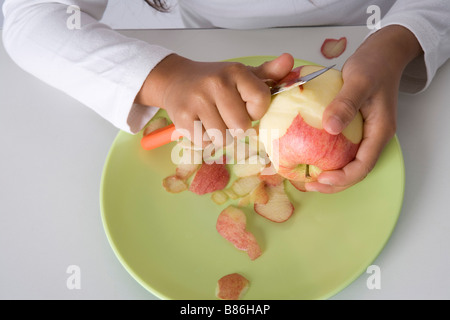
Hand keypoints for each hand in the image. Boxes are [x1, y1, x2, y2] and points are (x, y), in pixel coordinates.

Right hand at [136, 53, 293, 146]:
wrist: (175, 79)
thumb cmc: (214, 81)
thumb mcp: (240, 75)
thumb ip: (268, 73)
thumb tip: (289, 60)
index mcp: (235, 71)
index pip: (261, 101)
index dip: (255, 111)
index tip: (245, 106)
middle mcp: (216, 83)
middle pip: (241, 126)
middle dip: (236, 127)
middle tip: (226, 115)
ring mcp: (197, 101)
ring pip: (223, 138)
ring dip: (220, 135)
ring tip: (213, 120)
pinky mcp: (182, 117)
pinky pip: (204, 142)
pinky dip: (204, 139)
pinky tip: (200, 124)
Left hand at [306, 25, 422, 192]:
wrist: (383, 52)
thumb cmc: (373, 64)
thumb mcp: (358, 81)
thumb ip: (346, 104)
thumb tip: (330, 129)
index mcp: (380, 131)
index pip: (363, 165)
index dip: (343, 178)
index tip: (321, 180)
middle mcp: (374, 137)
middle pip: (356, 170)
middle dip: (334, 183)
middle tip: (309, 186)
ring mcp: (365, 133)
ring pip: (349, 162)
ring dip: (330, 174)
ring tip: (308, 178)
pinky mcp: (356, 128)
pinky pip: (342, 149)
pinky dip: (328, 158)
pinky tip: (310, 156)